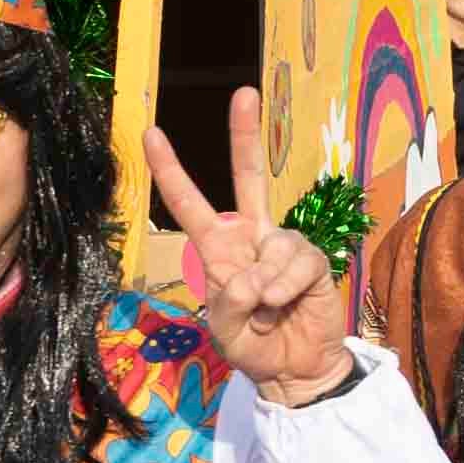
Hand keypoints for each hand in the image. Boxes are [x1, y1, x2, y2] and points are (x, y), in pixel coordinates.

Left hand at [143, 88, 354, 404]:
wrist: (294, 369)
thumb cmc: (253, 345)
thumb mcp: (225, 328)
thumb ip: (232, 303)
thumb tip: (255, 280)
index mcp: (217, 248)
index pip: (189, 203)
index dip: (170, 169)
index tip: (150, 133)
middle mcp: (250, 236)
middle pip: (248, 178)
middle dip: (245, 135)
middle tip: (243, 94)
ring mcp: (283, 245)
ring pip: (275, 246)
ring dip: (268, 286)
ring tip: (268, 312)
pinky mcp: (313, 260)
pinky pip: (298, 263)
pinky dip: (287, 288)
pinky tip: (285, 305)